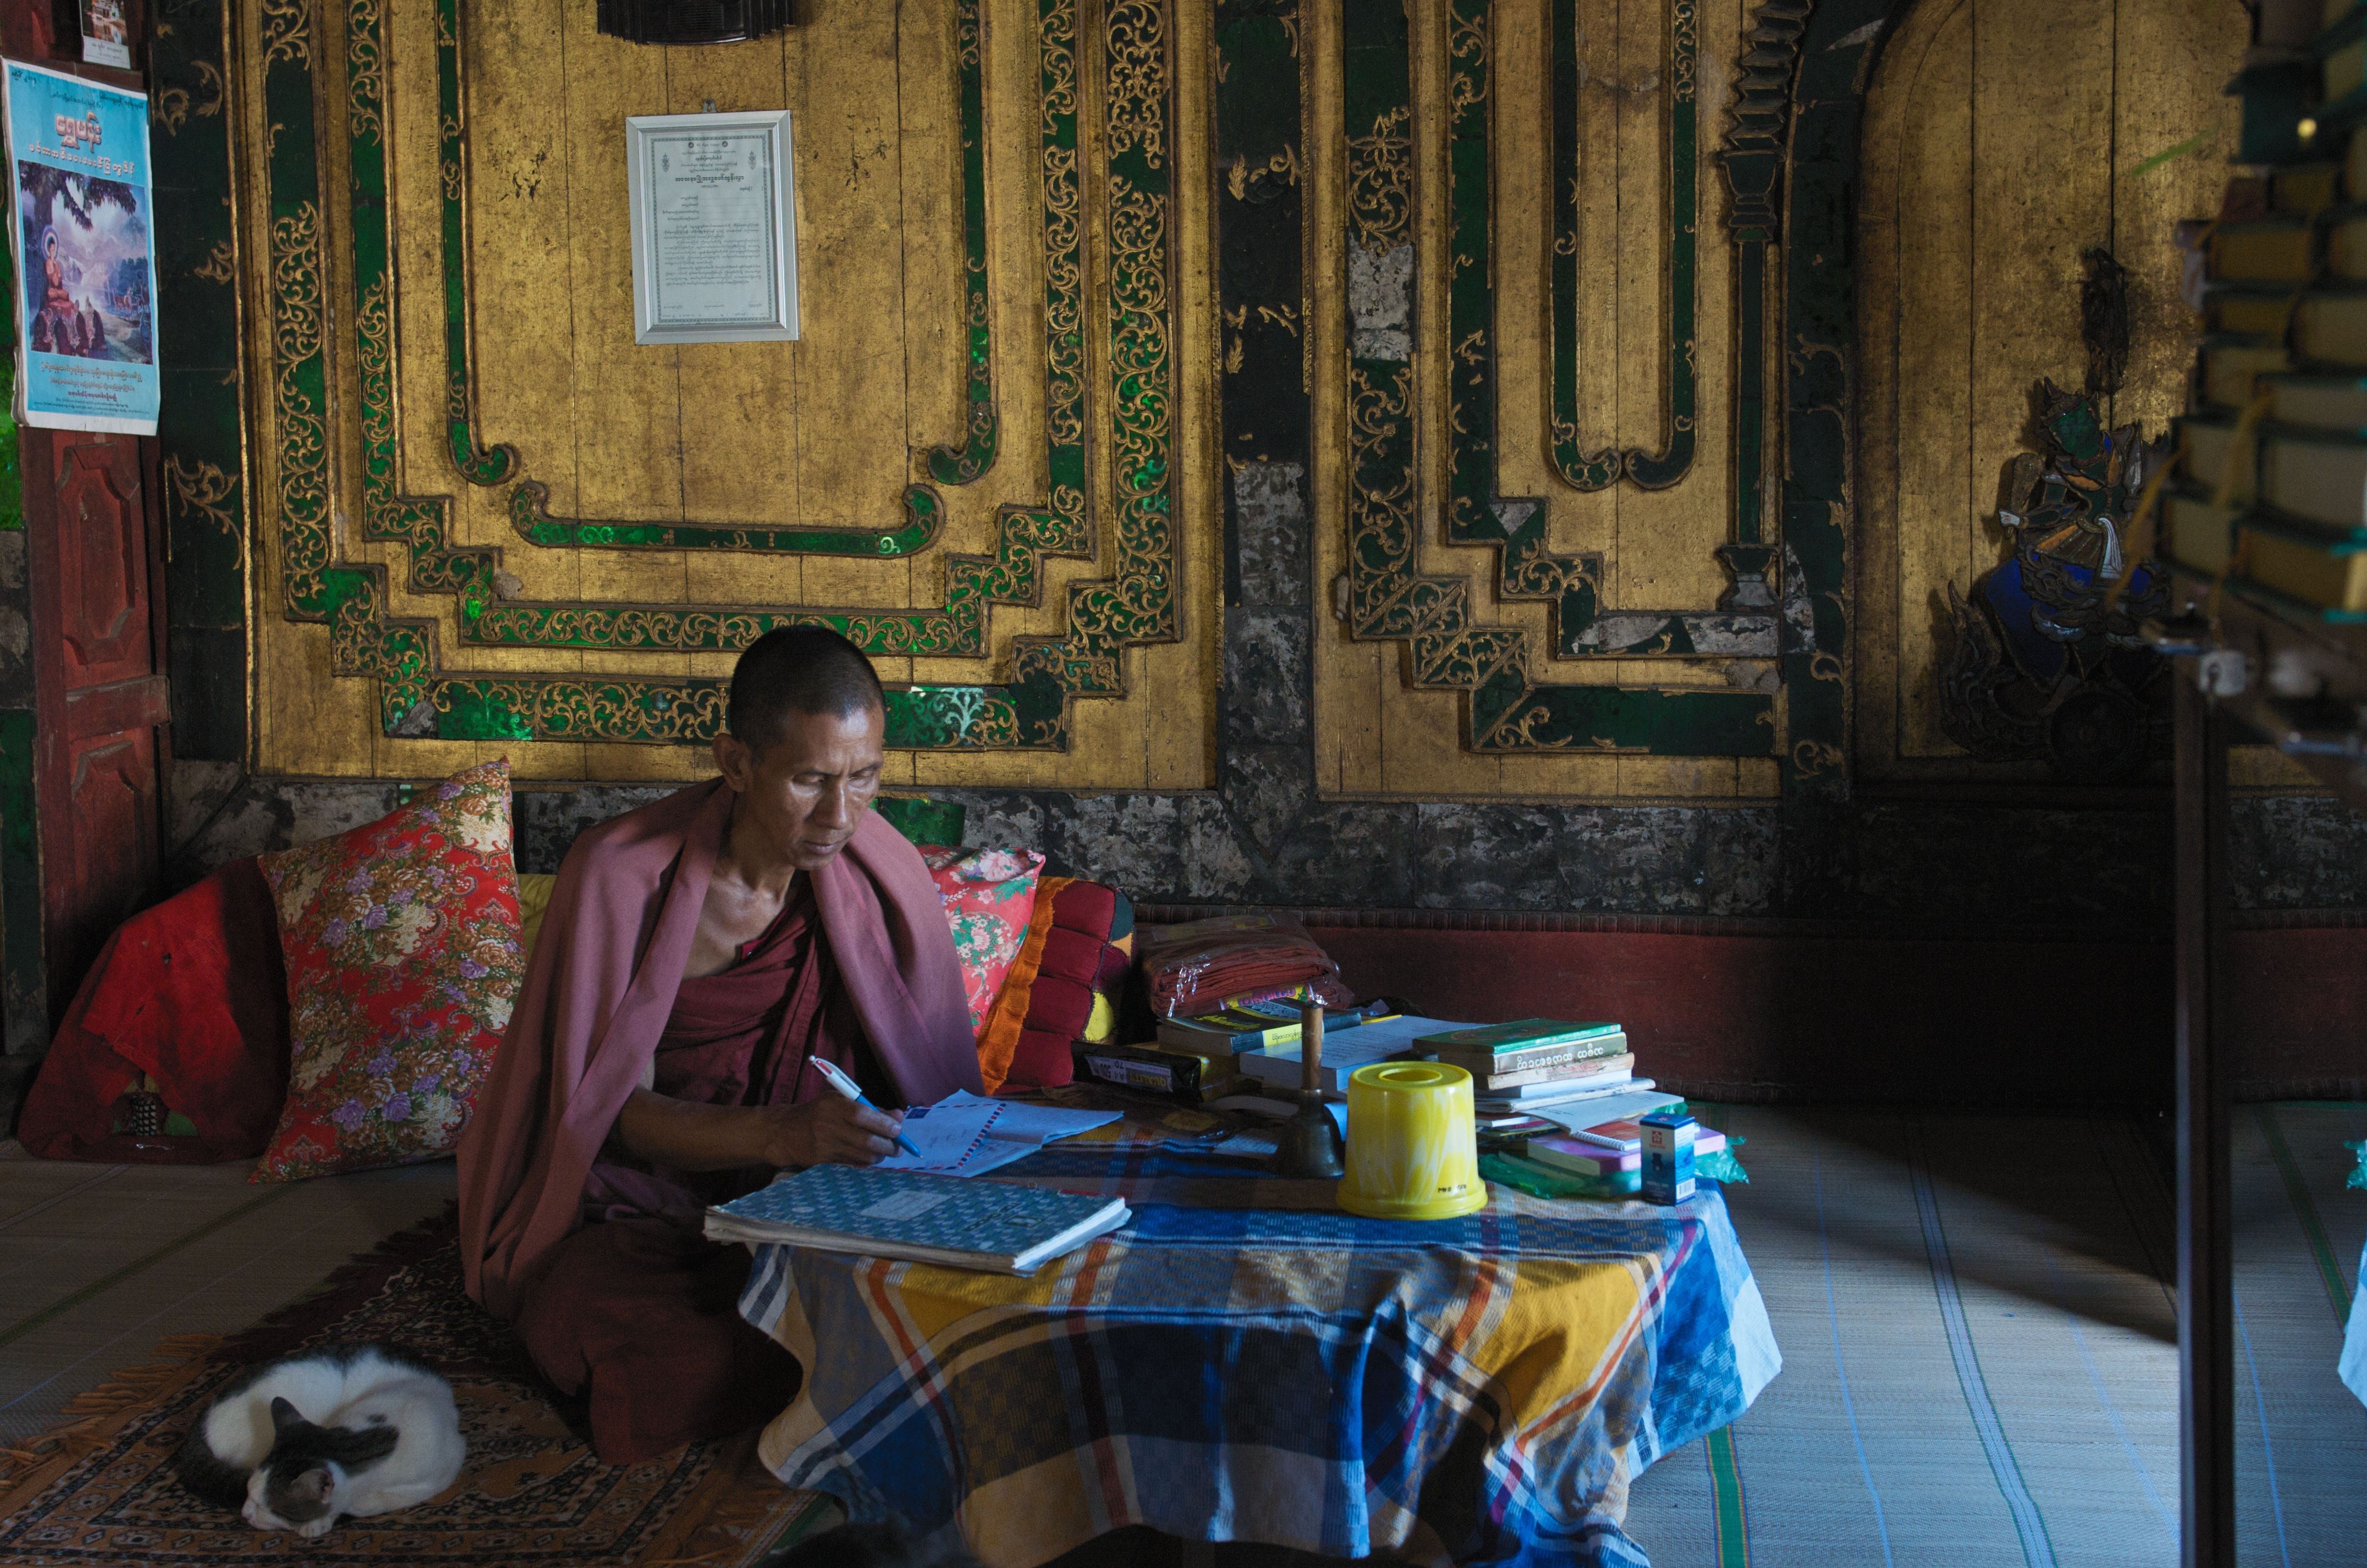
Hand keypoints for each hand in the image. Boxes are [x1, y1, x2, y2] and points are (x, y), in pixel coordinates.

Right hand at [758, 1093, 904, 1169]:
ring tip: (885, 1151)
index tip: (898, 1129)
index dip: (884, 1124)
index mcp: (833, 1105)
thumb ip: (869, 1107)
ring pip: (862, 1156)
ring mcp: (824, 1145)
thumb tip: (898, 1116)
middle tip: (898, 1147)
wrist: (785, 1131)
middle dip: (888, 1145)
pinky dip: (865, 1161)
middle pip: (866, 1140)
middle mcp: (828, 1125)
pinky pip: (852, 1164)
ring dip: (880, 1156)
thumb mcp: (839, 1100)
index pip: (863, 1115)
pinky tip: (869, 1156)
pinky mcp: (822, 1161)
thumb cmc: (818, 1112)